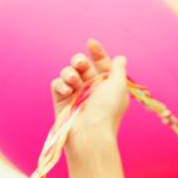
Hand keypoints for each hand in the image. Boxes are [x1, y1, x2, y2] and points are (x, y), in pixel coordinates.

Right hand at [52, 36, 129, 157]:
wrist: (89, 135)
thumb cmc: (107, 111)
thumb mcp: (119, 86)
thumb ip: (118, 69)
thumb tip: (121, 58)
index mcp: (107, 84)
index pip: (101, 63)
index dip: (97, 52)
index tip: (91, 43)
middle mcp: (91, 88)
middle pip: (82, 64)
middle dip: (79, 60)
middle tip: (81, 64)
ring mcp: (75, 94)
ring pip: (68, 72)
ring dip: (70, 73)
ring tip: (74, 82)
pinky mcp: (61, 101)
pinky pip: (57, 83)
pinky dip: (61, 84)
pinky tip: (67, 92)